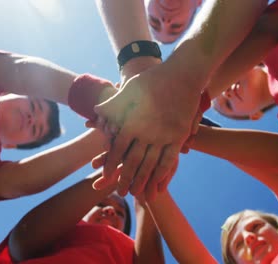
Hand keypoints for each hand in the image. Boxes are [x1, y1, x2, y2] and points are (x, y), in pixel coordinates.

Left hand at [92, 63, 201, 198]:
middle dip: (125, 178)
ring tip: (137, 193)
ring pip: (150, 164)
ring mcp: (164, 136)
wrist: (182, 75)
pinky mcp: (178, 136)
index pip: (117, 149)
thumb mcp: (128, 89)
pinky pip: (169, 160)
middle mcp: (146, 132)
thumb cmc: (152, 80)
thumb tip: (96, 112)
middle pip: (132, 161)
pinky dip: (162, 173)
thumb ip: (113, 104)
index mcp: (131, 122)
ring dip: (142, 180)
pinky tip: (158, 183)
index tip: (105, 175)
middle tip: (119, 191)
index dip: (110, 164)